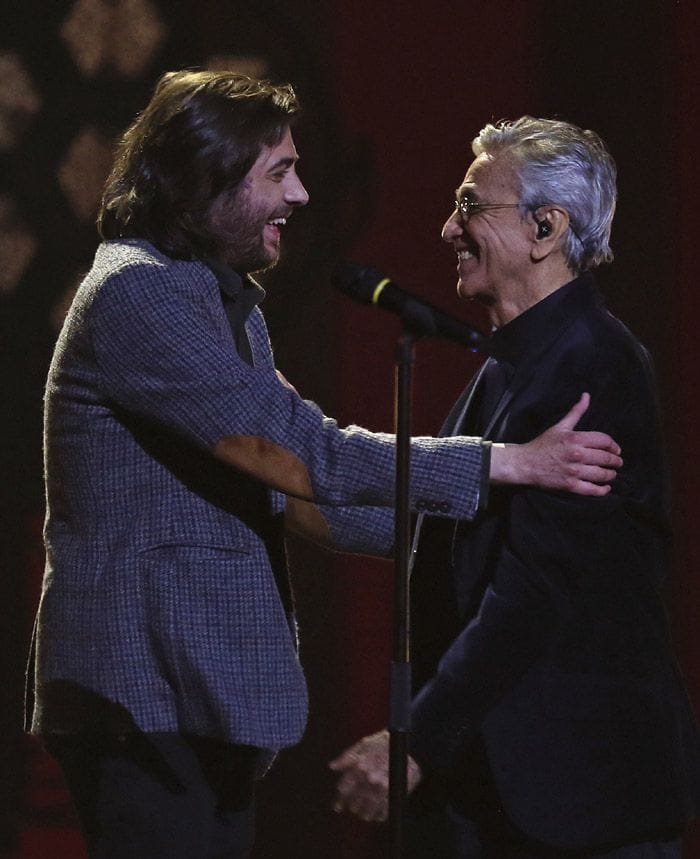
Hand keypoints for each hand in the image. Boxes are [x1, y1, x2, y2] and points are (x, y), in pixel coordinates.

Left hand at [328, 730, 421, 822]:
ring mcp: (381, 788)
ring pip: (368, 809)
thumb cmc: (384, 742)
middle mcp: (368, 779)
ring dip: (364, 813)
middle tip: (352, 808)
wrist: (409, 745)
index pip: (344, 789)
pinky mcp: (394, 794)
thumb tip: (332, 766)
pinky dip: (379, 815)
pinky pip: (384, 811)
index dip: (339, 799)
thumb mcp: (363, 745)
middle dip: (352, 806)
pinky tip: (378, 816)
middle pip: (355, 801)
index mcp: (359, 766)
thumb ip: (346, 757)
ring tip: (364, 814)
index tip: (338, 806)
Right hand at [490, 392, 622, 494]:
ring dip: (611, 474)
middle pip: (606, 458)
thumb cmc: (541, 445)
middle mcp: (577, 455)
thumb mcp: (559, 426)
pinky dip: (602, 490)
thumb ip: (576, 412)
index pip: (604, 441)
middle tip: (618, 462)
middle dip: (615, 461)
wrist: (524, 464)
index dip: (613, 445)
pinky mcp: (570, 486)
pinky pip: (592, 489)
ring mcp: (574, 471)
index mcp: (575, 439)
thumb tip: (587, 396)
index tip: (616, 450)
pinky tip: (606, 488)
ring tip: (612, 474)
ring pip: (602, 474)